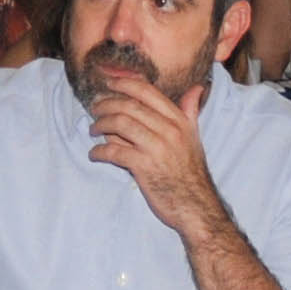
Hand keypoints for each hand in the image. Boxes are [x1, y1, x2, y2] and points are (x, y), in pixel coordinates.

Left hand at [86, 62, 227, 239]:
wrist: (196, 206)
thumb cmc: (191, 172)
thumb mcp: (194, 137)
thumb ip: (190, 111)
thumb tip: (197, 88)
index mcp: (179, 121)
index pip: (147, 92)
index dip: (124, 84)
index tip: (109, 83)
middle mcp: (169, 130)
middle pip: (129, 106)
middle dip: (106, 104)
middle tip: (95, 109)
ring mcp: (157, 148)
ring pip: (119, 124)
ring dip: (100, 125)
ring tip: (93, 130)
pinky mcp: (144, 167)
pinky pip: (114, 151)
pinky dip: (99, 151)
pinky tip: (95, 154)